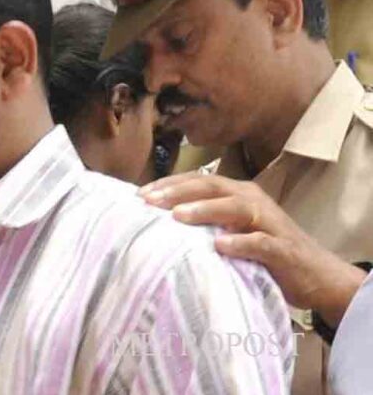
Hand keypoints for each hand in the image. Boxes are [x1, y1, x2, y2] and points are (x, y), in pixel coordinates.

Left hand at [139, 173, 366, 325]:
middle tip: (148, 201)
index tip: (138, 195)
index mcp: (237, 194)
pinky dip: (241, 243)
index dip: (168, 184)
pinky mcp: (283, 249)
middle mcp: (253, 201)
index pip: (198, 180)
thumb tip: (159, 223)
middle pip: (213, 186)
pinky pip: (261, 242)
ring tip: (177, 216)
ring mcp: (269, 223)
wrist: (316, 275)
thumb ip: (204, 224)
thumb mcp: (230, 232)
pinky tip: (220, 246)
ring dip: (205, 209)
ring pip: (235, 208)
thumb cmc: (263, 252)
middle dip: (178, 192)